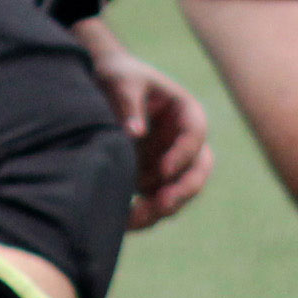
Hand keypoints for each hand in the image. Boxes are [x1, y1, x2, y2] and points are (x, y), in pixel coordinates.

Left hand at [81, 38, 212, 229]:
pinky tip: (124, 222)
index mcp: (185, 112)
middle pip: (198, 170)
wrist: (100, 83)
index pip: (195, 134)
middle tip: (163, 204)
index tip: (164, 170)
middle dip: (183, 190)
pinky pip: (155, 201)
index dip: (184, 154)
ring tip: (135, 218)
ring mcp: (170, 161)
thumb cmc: (117, 75)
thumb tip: (135, 133)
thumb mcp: (121, 81)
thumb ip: (128, 104)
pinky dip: (144, 214)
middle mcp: (182, 141)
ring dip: (162, 208)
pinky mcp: (151, 178)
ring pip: (178, 191)